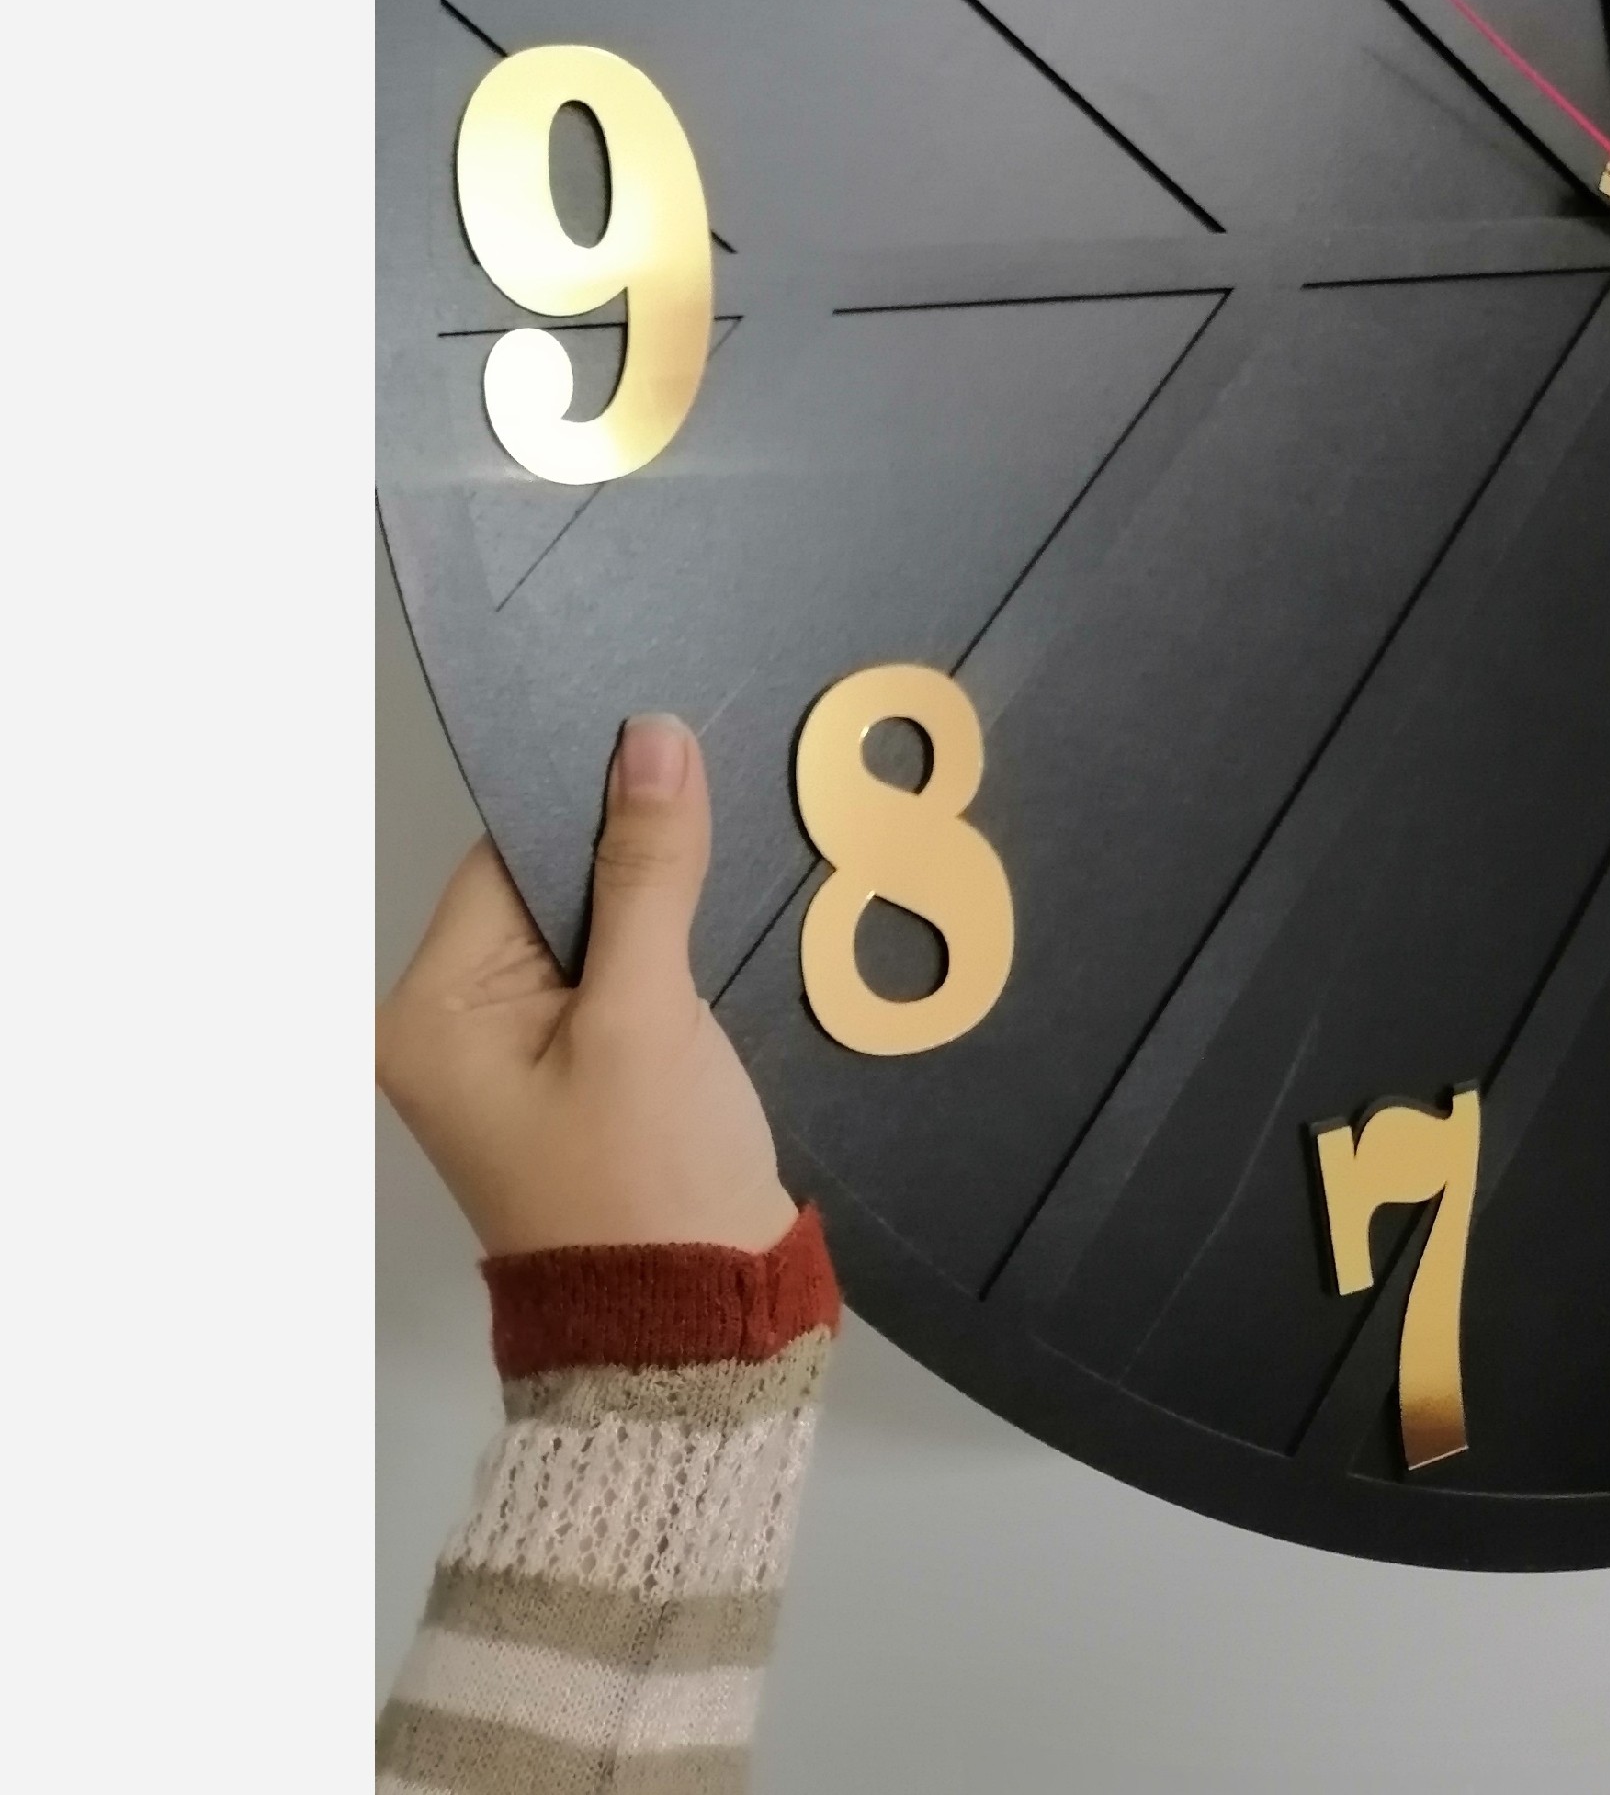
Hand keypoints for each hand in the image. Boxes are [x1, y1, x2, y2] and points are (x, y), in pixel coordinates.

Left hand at [377, 714, 796, 1255]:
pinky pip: (617, 973)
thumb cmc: (649, 1180)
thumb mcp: (648, 1014)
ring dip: (657, 902)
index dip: (594, 806)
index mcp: (429, 1015)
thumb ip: (649, 870)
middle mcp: (451, 1029)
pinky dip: (667, 950)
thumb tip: (652, 735)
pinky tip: (716, 936)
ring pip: (594, 925)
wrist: (697, 1330)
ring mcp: (515, 1055)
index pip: (510, 858)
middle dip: (632, 854)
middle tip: (717, 811)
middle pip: (549, 886)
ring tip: (724, 873)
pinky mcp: (578, 1072)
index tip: (678, 751)